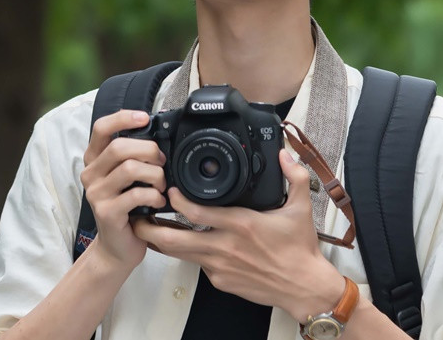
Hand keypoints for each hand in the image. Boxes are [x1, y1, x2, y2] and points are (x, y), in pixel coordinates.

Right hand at [80, 110, 167, 269]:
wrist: (118, 247)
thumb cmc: (128, 209)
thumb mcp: (128, 178)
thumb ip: (133, 157)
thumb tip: (158, 138)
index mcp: (95, 160)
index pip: (101, 128)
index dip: (123, 118)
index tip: (144, 117)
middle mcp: (90, 174)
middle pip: (120, 147)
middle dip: (149, 151)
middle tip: (162, 163)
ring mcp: (96, 194)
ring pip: (130, 168)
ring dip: (154, 175)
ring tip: (161, 185)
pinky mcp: (106, 212)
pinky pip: (136, 194)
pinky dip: (154, 196)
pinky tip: (158, 202)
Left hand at [133, 149, 344, 320]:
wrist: (304, 288)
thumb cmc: (300, 250)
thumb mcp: (301, 208)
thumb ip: (295, 176)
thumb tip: (284, 154)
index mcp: (241, 225)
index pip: (196, 212)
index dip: (176, 200)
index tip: (168, 190)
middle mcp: (225, 247)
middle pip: (173, 240)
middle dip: (150, 228)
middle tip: (138, 215)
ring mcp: (220, 267)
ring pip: (180, 254)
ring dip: (163, 241)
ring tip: (150, 228)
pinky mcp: (221, 281)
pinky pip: (198, 265)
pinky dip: (190, 254)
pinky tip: (187, 244)